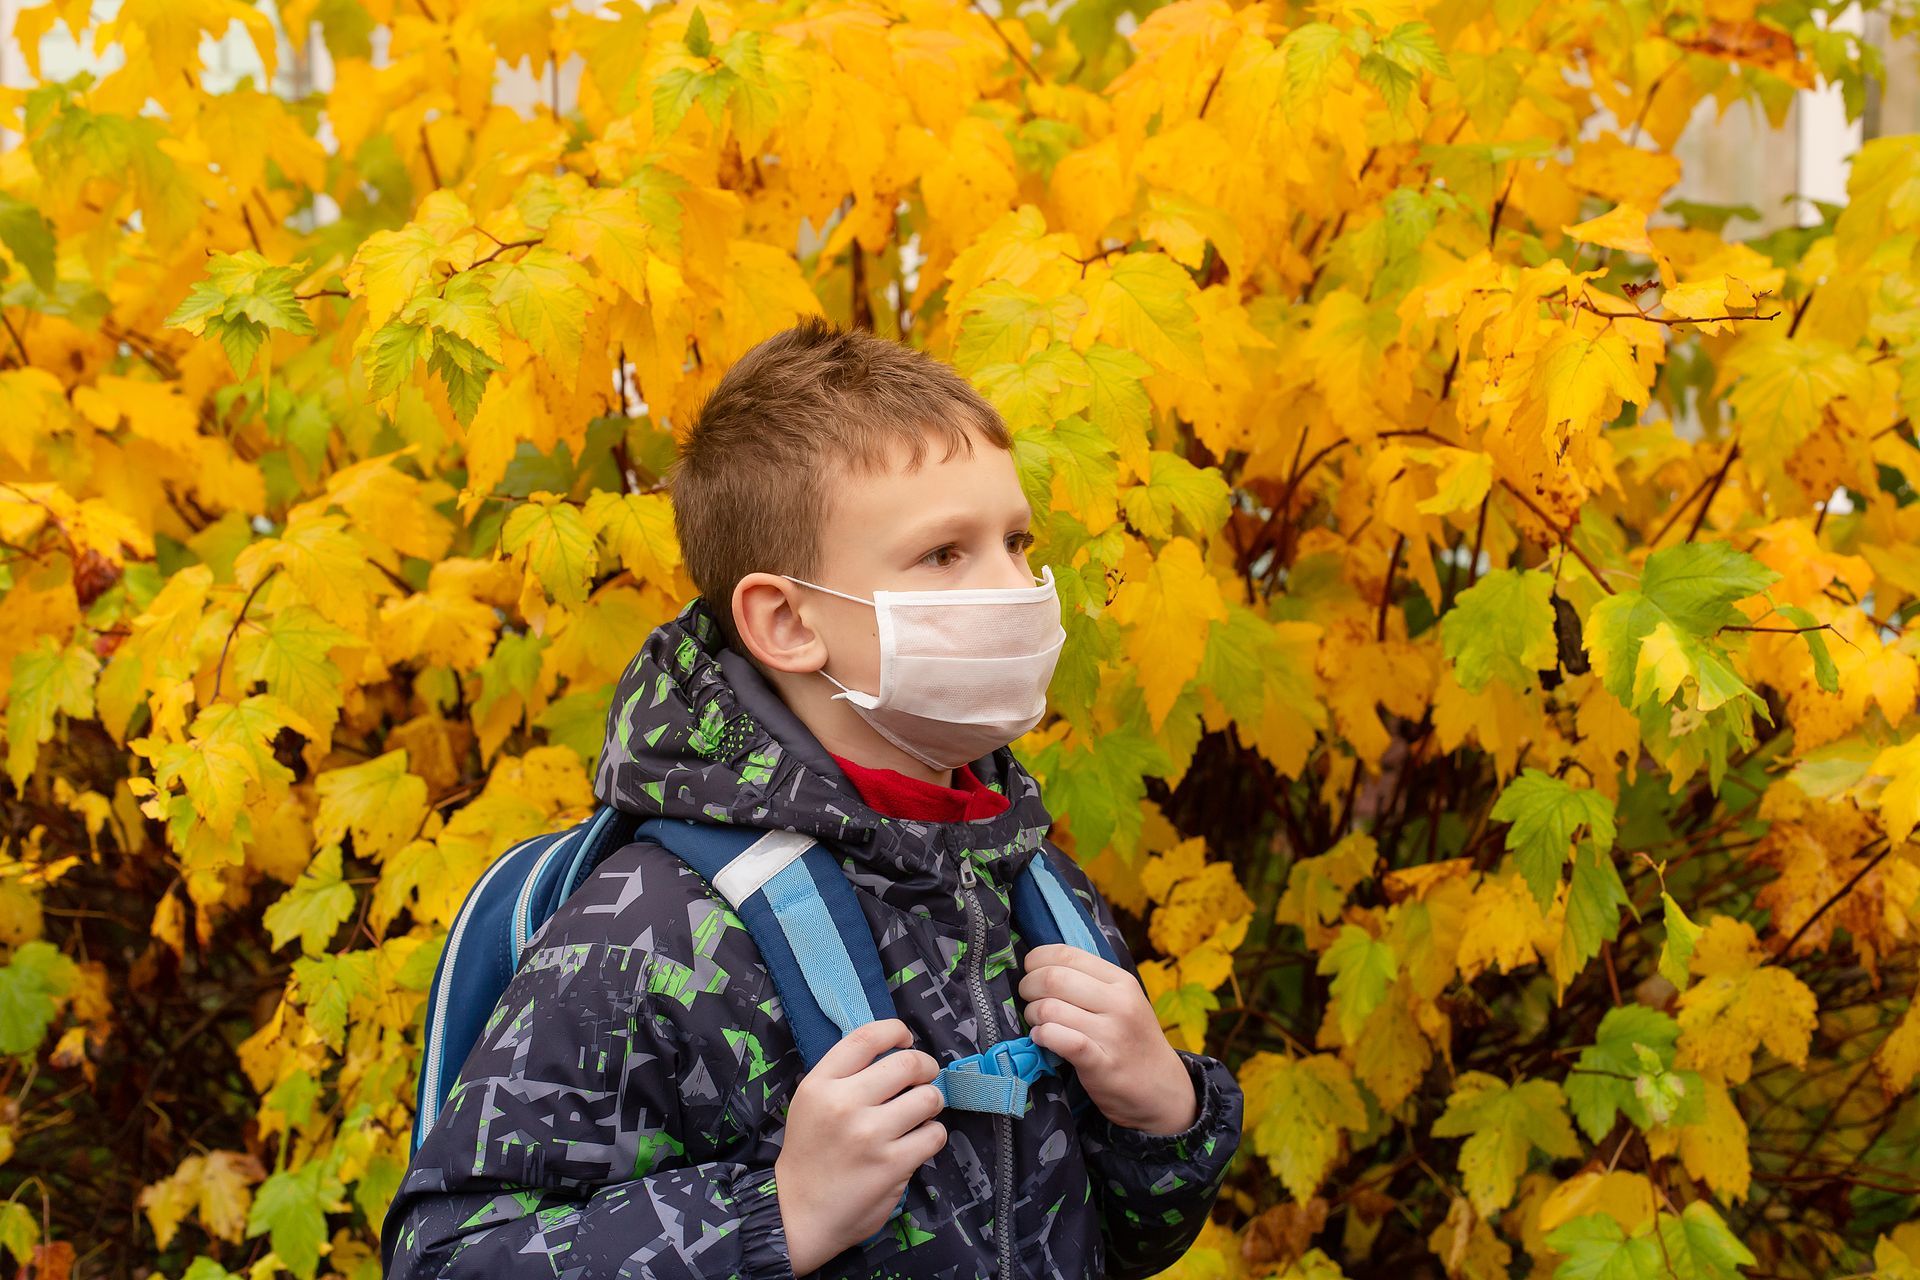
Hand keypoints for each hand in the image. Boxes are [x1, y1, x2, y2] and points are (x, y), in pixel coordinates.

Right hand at [774, 1019, 946, 1272]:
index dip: (896, 1030)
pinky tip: (918, 1141)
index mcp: (820, 1084)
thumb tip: (893, 1052)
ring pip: (928, 1097)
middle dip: (926, 1067)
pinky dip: (932, 1135)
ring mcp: (870, 1135)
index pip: (867, 1037)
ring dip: (931, 1102)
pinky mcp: (892, 1164)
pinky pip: (934, 1134)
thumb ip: (844, 1077)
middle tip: (924, 1078)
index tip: (906, 1039)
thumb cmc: (809, 1154)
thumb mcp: (811, 1103)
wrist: (797, 1214)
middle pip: (907, 1063)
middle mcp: (844, 1104)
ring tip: (921, 1112)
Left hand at [1017, 943, 1197, 1135]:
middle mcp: (1120, 1004)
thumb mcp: (1123, 1002)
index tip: (1031, 971)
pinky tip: (1041, 1039)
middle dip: (1028, 986)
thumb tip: (1041, 964)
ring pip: (1050, 1009)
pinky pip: (1060, 1039)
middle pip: (1053, 978)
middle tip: (1028, 999)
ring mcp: (1112, 1034)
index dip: (1038, 959)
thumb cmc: (1133, 1042)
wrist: (1163, 1091)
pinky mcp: (1101, 1064)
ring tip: (1038, 1023)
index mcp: (1122, 982)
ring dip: (1033, 1015)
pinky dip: (1042, 1036)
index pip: (1068, 954)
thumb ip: (1090, 982)